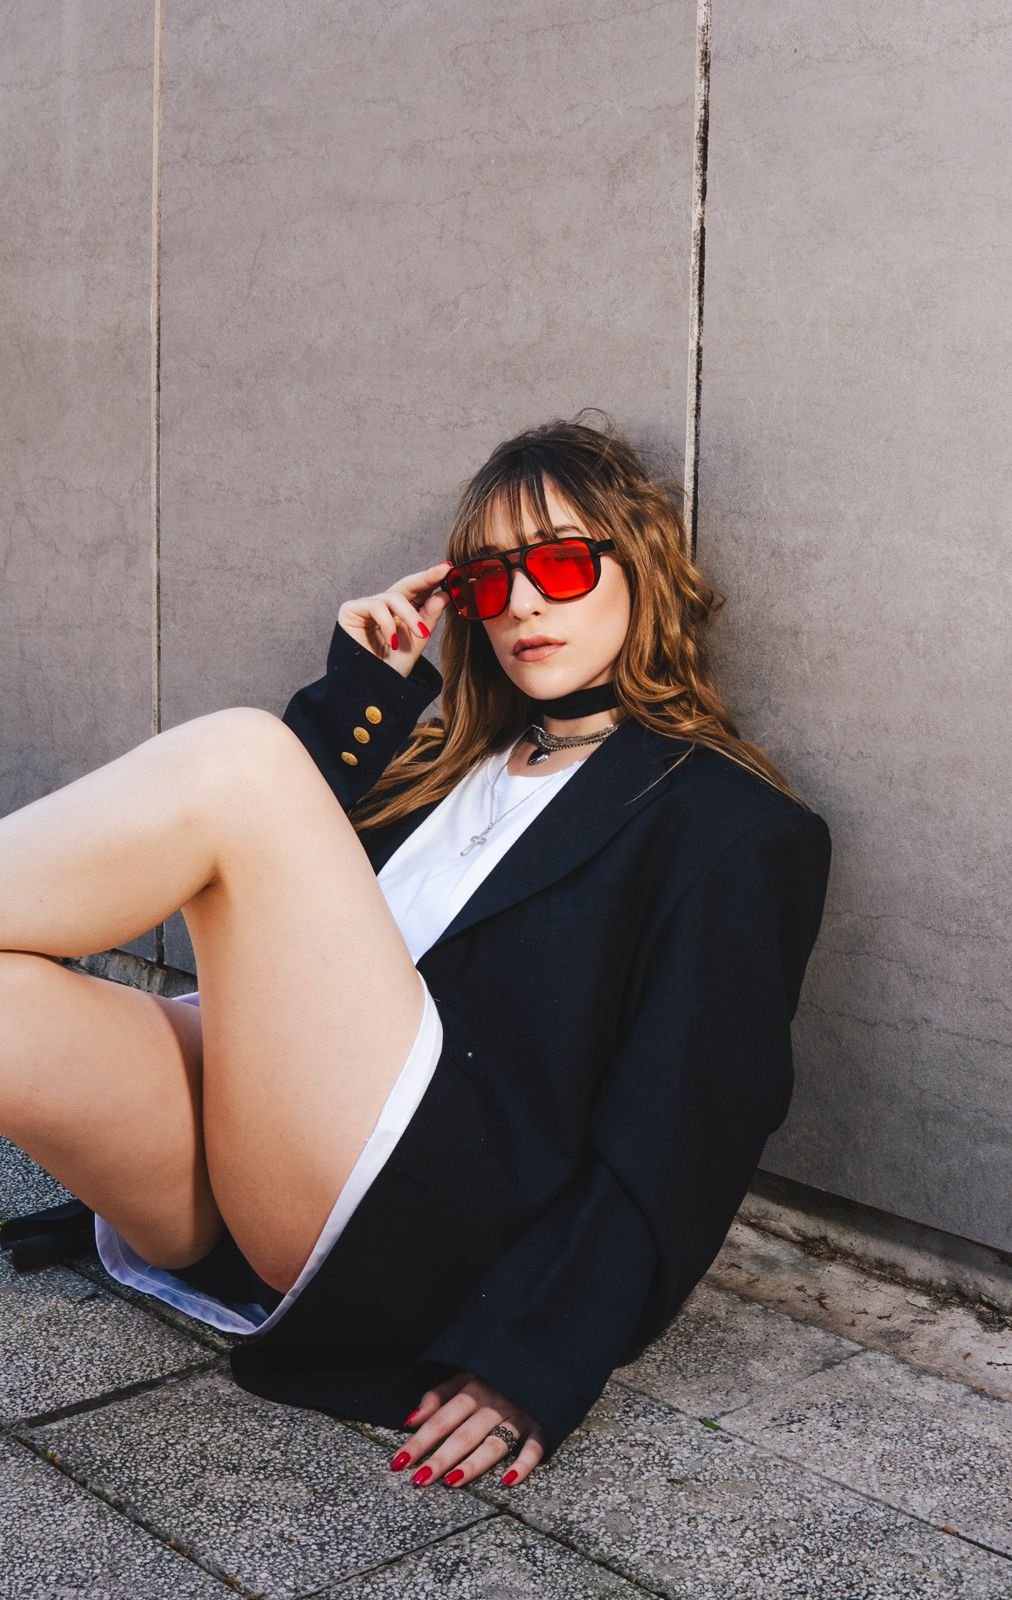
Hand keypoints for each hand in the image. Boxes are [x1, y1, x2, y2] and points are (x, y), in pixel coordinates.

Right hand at [337, 560, 453, 678]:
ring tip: (419, 635)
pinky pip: (375, 606)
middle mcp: (383, 605)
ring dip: (410, 615)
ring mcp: (366, 606)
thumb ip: (428, 617)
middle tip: (443, 573)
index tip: (449, 568)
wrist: (372, 689)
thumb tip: (443, 594)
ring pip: (393, 597)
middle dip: (426, 578)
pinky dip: (388, 624)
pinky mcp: (350, 610)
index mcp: (400, 611)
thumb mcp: (417, 640)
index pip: (417, 590)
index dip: (432, 578)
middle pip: (406, 585)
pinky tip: (393, 641)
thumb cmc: (392, 668)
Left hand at [389, 1369, 546, 1488]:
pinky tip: (508, 1480)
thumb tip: (410, 1419)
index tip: (398, 1461)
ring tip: (452, 1481)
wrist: (545, 1349)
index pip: (441, 1418)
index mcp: (473, 1388)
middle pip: (463, 1434)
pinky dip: (523, 1464)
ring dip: (473, 1463)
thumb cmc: (499, 1369)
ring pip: (494, 1443)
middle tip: (418, 1479)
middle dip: (440, 1457)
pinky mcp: (541, 1423)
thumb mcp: (468, 1372)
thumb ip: (439, 1395)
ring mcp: (518, 1414)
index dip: (419, 1440)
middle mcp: (493, 1402)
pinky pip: (534, 1447)